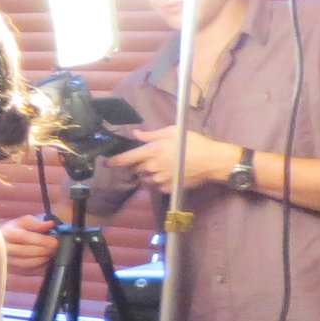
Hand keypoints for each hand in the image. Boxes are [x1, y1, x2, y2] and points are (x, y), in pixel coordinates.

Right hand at [2, 214, 57, 277]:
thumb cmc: (13, 231)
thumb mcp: (23, 222)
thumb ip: (36, 223)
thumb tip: (51, 224)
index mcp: (7, 234)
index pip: (26, 237)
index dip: (43, 240)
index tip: (55, 242)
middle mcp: (4, 249)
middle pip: (28, 251)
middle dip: (45, 250)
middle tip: (56, 248)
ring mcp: (7, 261)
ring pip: (28, 263)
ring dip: (43, 259)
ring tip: (52, 254)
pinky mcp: (12, 270)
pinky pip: (29, 271)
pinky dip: (40, 267)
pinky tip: (47, 262)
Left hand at [109, 126, 236, 193]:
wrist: (212, 161)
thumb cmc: (194, 143)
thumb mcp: (172, 132)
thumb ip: (151, 135)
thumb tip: (135, 134)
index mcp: (151, 152)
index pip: (126, 158)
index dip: (115, 161)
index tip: (107, 162)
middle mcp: (152, 167)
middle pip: (136, 169)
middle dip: (139, 164)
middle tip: (153, 158)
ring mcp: (159, 180)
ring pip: (145, 179)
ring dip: (148, 174)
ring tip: (162, 166)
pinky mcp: (168, 188)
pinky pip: (156, 187)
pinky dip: (159, 182)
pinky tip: (169, 174)